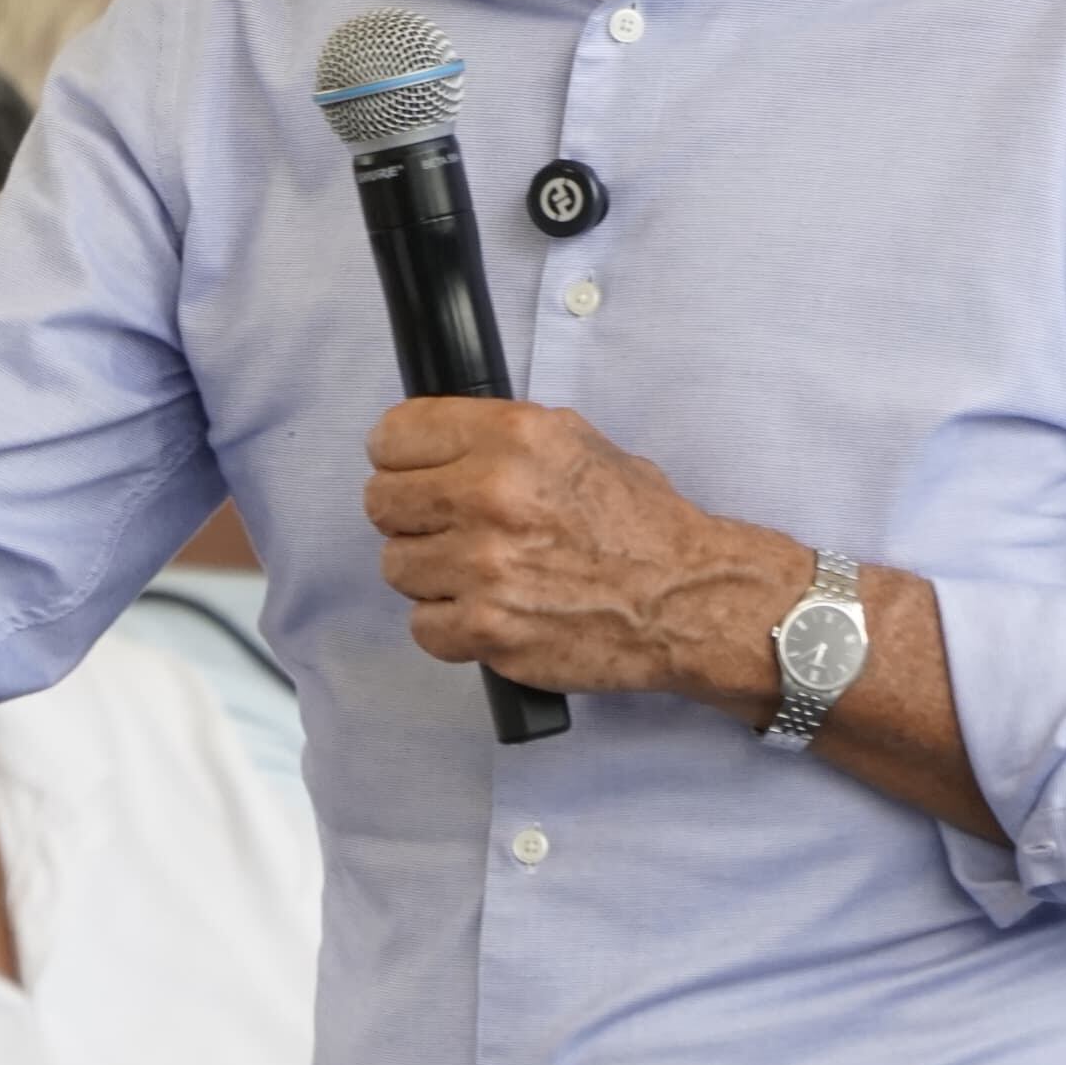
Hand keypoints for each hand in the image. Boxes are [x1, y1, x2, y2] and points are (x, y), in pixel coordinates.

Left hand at [361, 398, 804, 715]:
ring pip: (396, 566)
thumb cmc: (637, 523)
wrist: (684, 599)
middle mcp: (491, 494)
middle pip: (381, 501)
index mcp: (512, 436)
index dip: (400, 457)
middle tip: (449, 528)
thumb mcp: (575, 441)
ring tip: (480, 574)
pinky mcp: (487, 628)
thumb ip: (498, 437)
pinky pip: (422, 626)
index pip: (392, 435)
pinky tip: (490, 612)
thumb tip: (434, 442)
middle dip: (411, 517)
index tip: (414, 472)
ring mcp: (484, 566)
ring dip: (430, 574)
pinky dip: (450, 626)